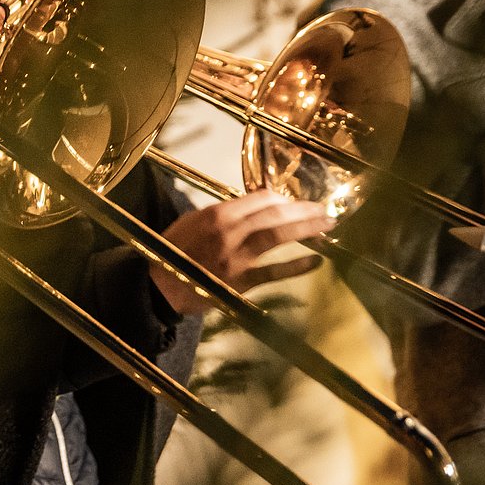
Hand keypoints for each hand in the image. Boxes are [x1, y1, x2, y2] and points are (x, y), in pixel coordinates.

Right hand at [149, 190, 331, 316]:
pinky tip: (316, 261)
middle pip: (274, 214)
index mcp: (217, 214)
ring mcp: (236, 257)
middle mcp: (229, 232)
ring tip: (326, 225)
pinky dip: (296, 266)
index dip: (282, 198)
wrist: (158, 286)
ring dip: (306, 228)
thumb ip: (220, 215)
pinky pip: (274, 271)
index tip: (293, 202)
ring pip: (278, 236)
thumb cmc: (172, 252)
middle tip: (323, 209)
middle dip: (302, 209)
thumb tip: (248, 208)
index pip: (259, 198)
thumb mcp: (191, 222)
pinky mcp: (240, 281)